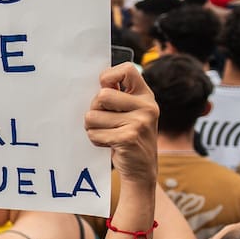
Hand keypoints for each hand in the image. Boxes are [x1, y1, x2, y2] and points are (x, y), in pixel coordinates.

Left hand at [84, 63, 157, 184]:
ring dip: (93, 127)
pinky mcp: (128, 138)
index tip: (105, 89)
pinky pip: (94, 133)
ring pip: (92, 116)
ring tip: (108, 133)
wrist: (142, 169)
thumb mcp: (131, 111)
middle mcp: (146, 107)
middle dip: (95, 110)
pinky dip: (96, 140)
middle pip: (101, 95)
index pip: (127, 70)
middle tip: (105, 121)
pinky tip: (110, 144)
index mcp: (145, 96)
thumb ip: (118, 95)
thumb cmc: (129, 135)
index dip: (109, 77)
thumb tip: (99, 81)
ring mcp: (139, 122)